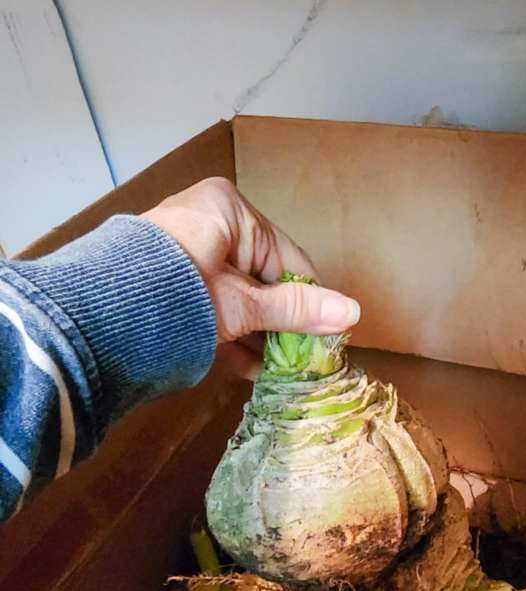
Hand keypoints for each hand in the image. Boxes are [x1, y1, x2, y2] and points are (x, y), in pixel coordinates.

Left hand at [142, 177, 359, 377]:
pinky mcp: (171, 287)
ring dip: (259, 337)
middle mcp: (209, 225)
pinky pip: (215, 311)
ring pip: (240, 299)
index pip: (288, 258)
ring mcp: (188, 256)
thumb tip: (352, 312)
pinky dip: (233, 338)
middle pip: (263, 280)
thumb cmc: (180, 295)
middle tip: (302, 360)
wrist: (100, 319)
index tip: (326, 337)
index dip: (309, 301)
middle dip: (281, 324)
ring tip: (279, 371)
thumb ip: (296, 310)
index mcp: (230, 211)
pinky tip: (250, 370)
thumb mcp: (244, 304)